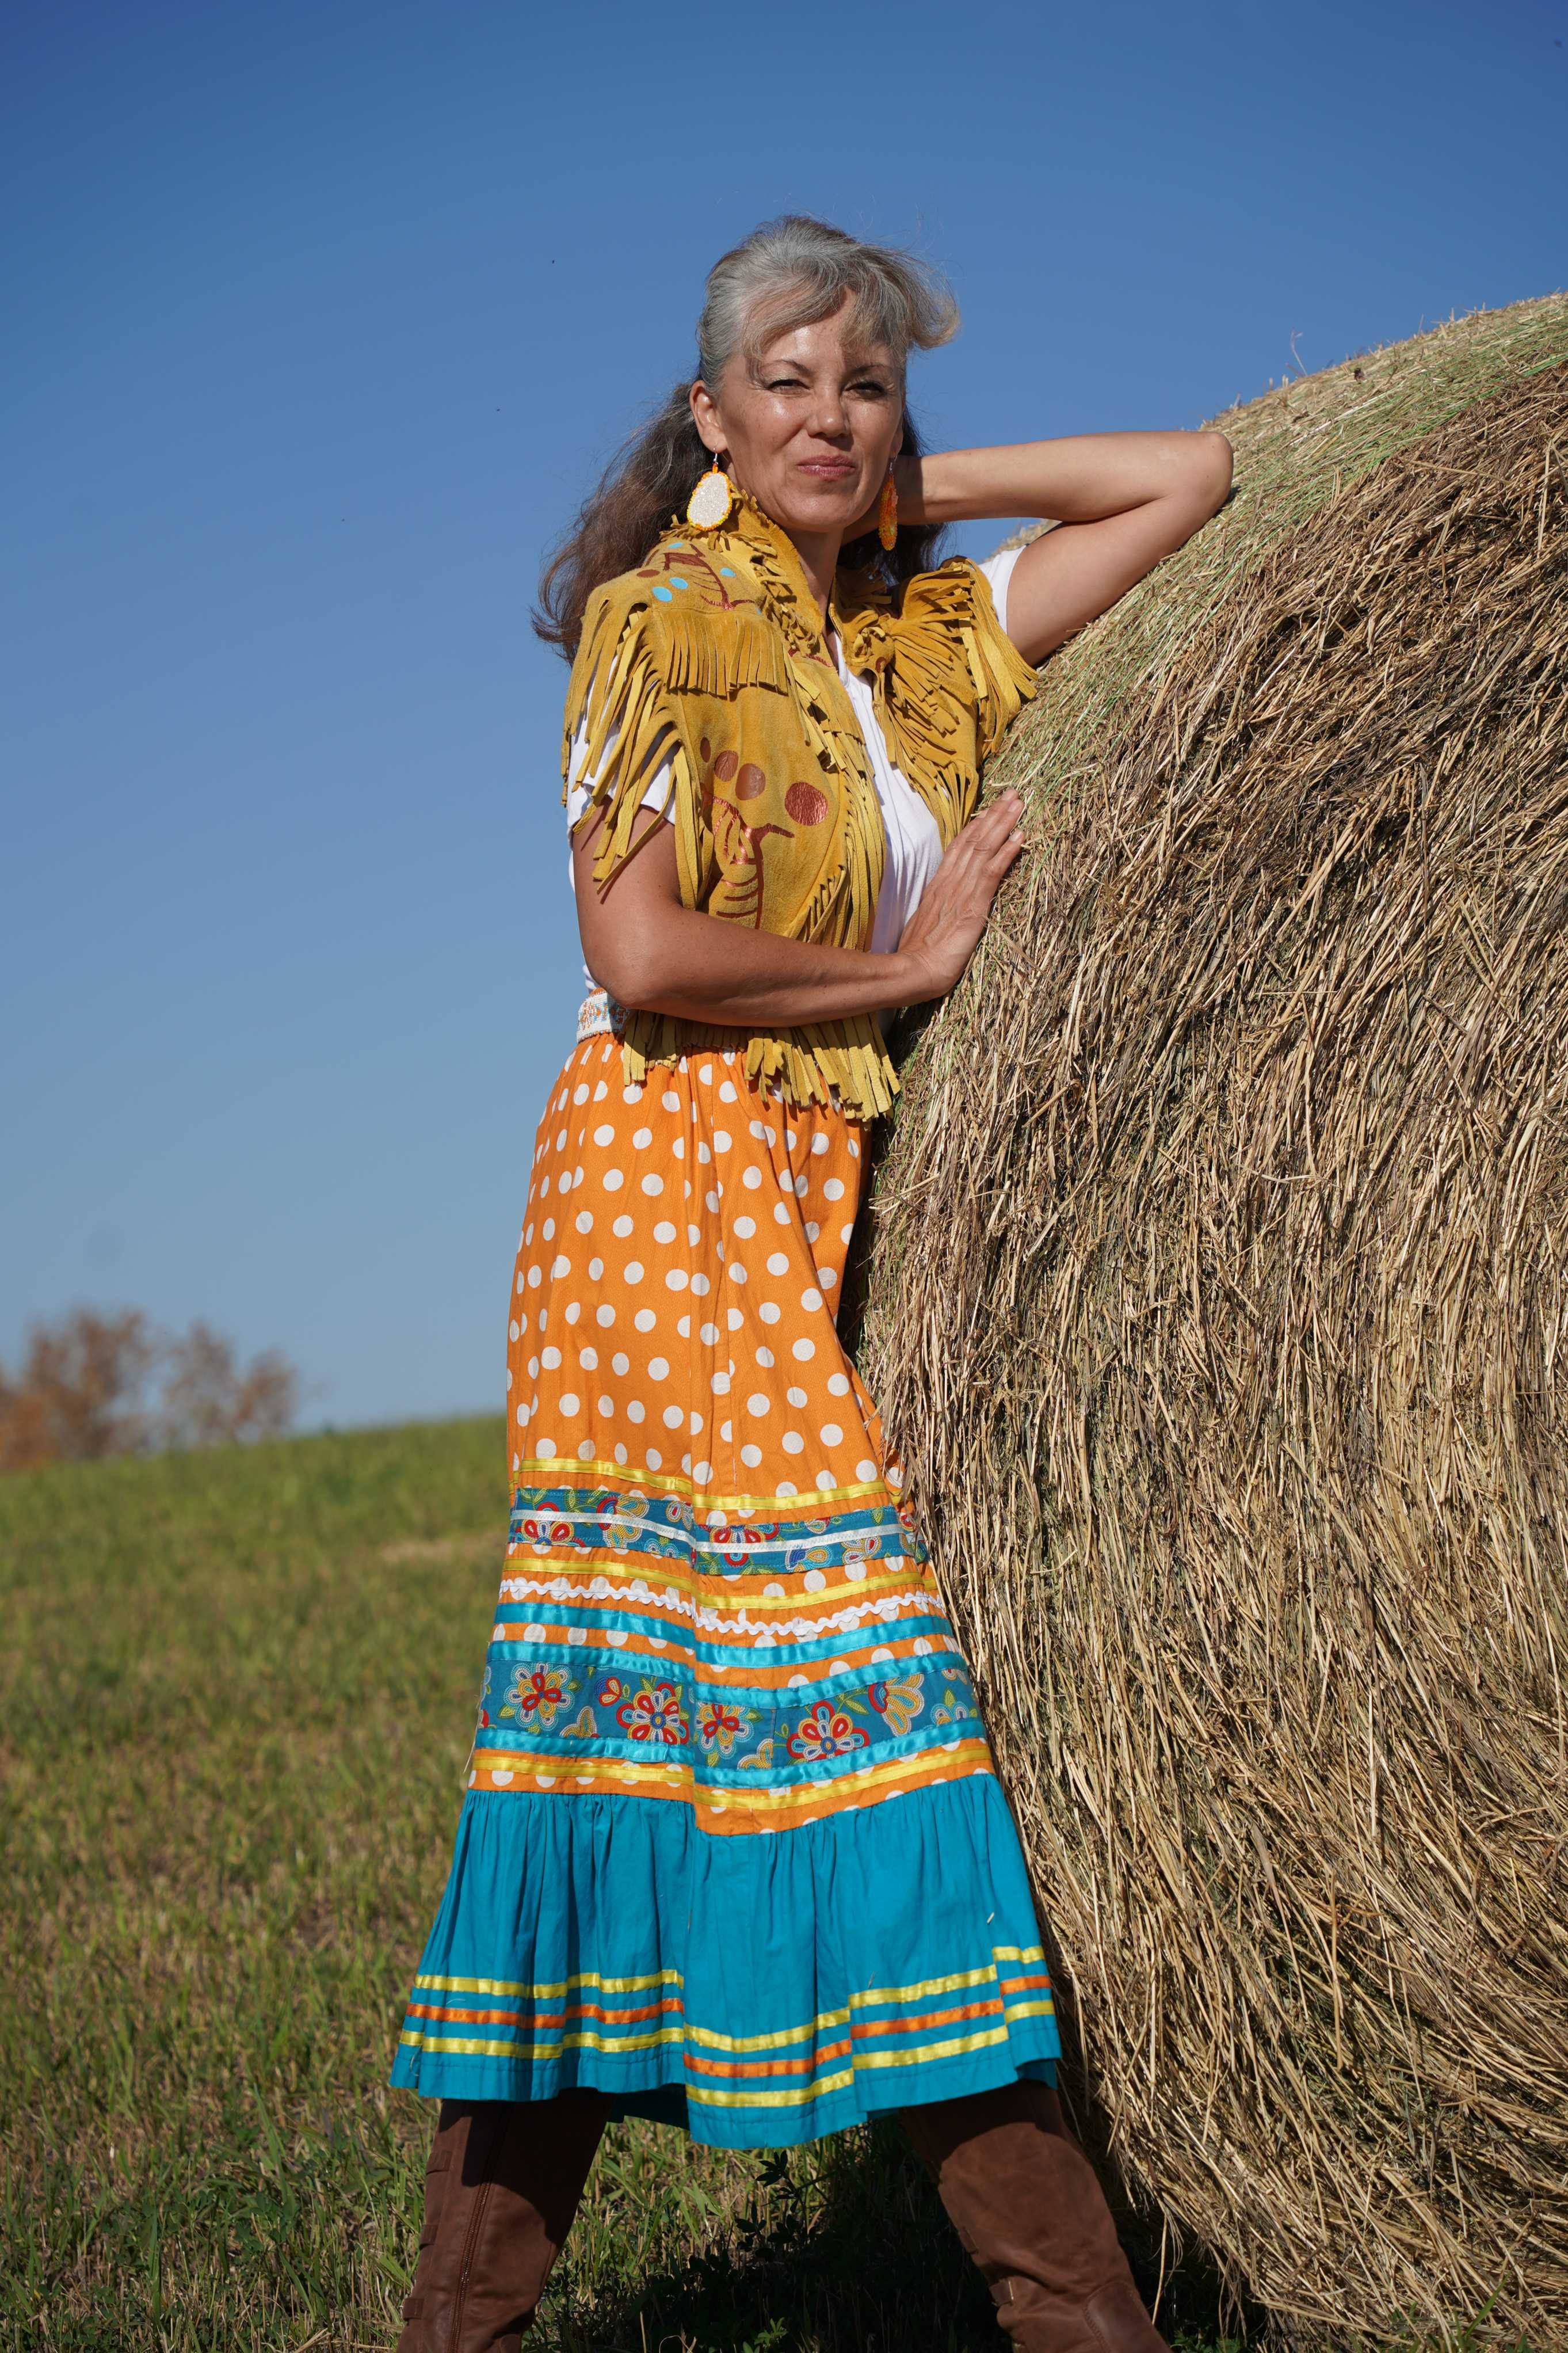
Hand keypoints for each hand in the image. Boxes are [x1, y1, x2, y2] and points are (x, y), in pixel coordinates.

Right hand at [894, 789, 1025, 1001]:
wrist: (914, 971)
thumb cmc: (918, 956)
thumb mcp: (928, 926)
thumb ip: (938, 911)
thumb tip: (944, 908)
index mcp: (938, 886)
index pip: (958, 848)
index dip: (976, 827)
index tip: (990, 810)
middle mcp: (949, 882)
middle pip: (973, 839)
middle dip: (994, 815)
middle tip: (1012, 794)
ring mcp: (961, 891)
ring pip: (983, 848)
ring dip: (1003, 824)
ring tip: (1019, 803)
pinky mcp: (973, 905)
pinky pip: (991, 872)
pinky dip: (1006, 852)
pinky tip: (1020, 837)